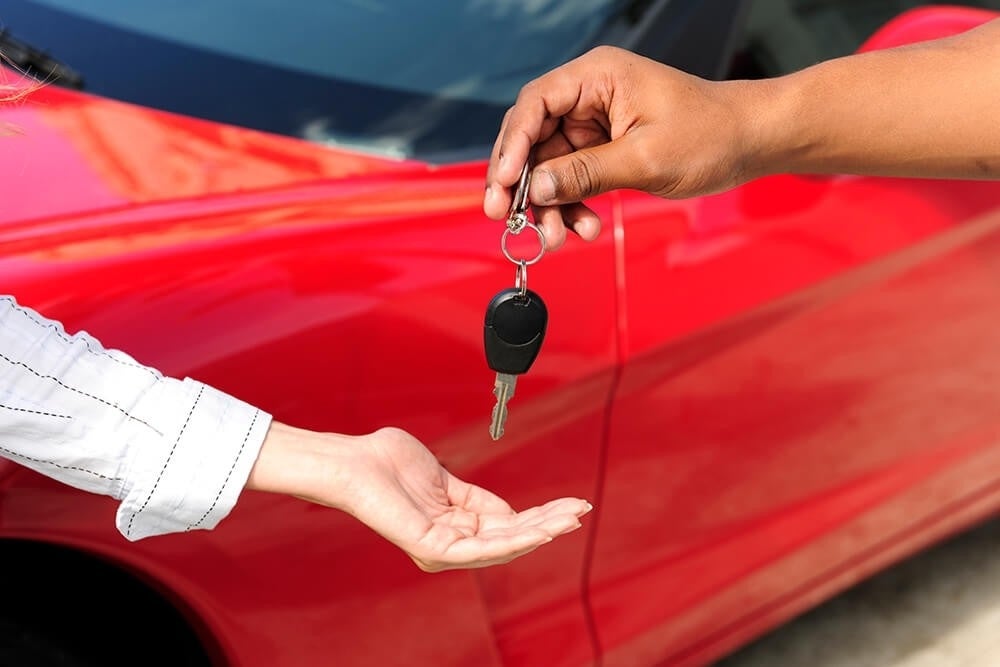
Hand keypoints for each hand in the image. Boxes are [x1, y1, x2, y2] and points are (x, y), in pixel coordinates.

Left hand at [247, 422, 591, 571]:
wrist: (354, 462)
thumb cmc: (387, 462)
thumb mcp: (445, 478)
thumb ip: (476, 498)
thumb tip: (510, 512)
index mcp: (453, 527)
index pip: (506, 526)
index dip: (540, 516)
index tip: (571, 504)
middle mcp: (449, 543)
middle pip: (511, 538)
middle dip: (549, 524)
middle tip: (581, 510)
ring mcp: (441, 549)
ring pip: (503, 546)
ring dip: (541, 532)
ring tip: (571, 519)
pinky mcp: (433, 549)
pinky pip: (482, 548)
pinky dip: (516, 539)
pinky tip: (540, 529)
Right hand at [484, 46, 763, 249]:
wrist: (750, 143)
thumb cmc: (711, 133)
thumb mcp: (645, 158)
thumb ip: (585, 173)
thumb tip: (534, 188)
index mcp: (598, 76)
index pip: (535, 104)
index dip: (513, 145)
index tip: (503, 184)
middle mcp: (589, 96)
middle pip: (533, 138)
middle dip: (520, 182)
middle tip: (504, 216)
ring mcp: (593, 124)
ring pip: (548, 166)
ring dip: (548, 204)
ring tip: (558, 236)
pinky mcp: (603, 149)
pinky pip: (571, 179)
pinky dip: (571, 205)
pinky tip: (583, 227)